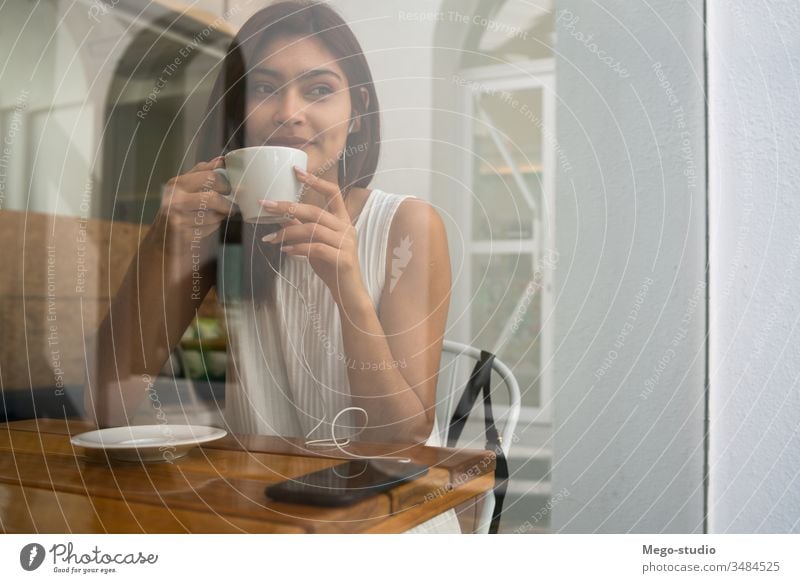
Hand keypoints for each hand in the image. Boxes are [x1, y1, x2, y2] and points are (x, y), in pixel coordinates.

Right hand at [159, 157, 234, 240]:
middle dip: (226, 204)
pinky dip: (212, 228)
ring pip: (215, 216)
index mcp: (177, 184)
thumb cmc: (176, 210)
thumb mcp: (183, 187)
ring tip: (213, 217)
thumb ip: (201, 173)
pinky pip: (210, 229)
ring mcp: (179, 218)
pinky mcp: (184, 235)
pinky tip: (203, 227)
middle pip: (213, 198)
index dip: (225, 183)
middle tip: (230, 206)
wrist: (160, 240)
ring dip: (219, 217)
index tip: (229, 189)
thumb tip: (221, 160)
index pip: (210, 177)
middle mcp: (175, 200)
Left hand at [259, 167, 367, 306]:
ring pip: (313, 229)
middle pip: (316, 211)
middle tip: (266, 205)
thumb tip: (282, 218)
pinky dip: (298, 249)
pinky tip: (285, 251)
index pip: (333, 193)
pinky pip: (317, 248)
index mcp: (343, 221)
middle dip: (288, 207)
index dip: (316, 181)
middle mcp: (347, 228)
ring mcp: (347, 243)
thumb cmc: (332, 268)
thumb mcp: (315, 246)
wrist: (349, 295)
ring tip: (271, 239)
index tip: (297, 171)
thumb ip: (303, 230)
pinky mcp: (343, 259)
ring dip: (288, 233)